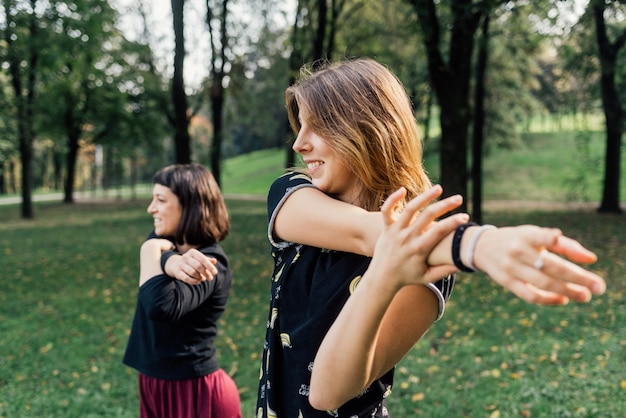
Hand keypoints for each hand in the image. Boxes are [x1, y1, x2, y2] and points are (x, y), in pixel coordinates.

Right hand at [166, 248, 217, 284]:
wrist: (175, 264)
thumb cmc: (192, 262)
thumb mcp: (199, 259)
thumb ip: (207, 260)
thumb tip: (215, 261)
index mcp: (192, 252)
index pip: (203, 259)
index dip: (210, 266)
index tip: (215, 273)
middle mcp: (185, 257)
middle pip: (198, 266)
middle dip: (206, 273)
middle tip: (210, 278)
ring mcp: (180, 264)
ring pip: (193, 272)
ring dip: (200, 277)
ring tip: (203, 279)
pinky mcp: (177, 272)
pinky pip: (186, 278)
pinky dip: (194, 281)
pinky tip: (198, 282)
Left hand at [370, 185, 468, 288]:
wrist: (382, 277)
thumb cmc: (408, 277)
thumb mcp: (427, 277)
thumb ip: (444, 270)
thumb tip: (463, 262)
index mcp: (418, 249)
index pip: (438, 232)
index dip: (452, 223)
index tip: (465, 217)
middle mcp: (407, 237)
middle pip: (427, 216)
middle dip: (445, 205)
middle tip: (459, 198)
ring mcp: (395, 231)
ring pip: (410, 209)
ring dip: (425, 196)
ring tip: (439, 188)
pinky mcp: (387, 227)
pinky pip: (387, 210)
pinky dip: (393, 199)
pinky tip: (403, 189)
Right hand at [472, 226, 605, 304]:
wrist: (481, 247)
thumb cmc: (517, 240)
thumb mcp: (535, 235)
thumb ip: (564, 245)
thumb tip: (591, 259)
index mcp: (526, 235)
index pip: (539, 236)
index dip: (548, 238)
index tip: (558, 238)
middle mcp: (517, 251)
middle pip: (549, 265)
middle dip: (576, 276)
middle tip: (599, 286)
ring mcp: (510, 268)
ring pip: (542, 283)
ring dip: (566, 290)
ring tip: (585, 296)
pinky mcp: (506, 282)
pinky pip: (529, 295)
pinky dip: (548, 299)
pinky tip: (563, 299)